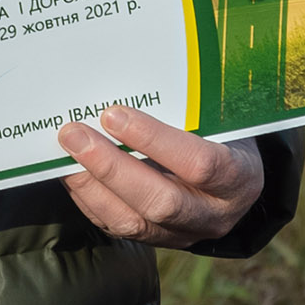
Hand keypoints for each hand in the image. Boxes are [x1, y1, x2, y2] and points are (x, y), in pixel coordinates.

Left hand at [58, 105, 263, 248]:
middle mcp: (214, 214)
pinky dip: (90, 199)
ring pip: (134, 222)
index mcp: (238, 177)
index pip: (199, 163)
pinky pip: (119, 227)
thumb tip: (130, 65)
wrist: (236, 179)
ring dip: (92, 185)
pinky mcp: (158, 240)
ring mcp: (185, 233)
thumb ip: (190, 101)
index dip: (154, 140)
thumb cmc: (224, 131)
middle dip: (111, 166)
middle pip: (160, 201)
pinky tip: (70, 171)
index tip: (114, 114)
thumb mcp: (221, 115)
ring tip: (66, 150)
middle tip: (75, 134)